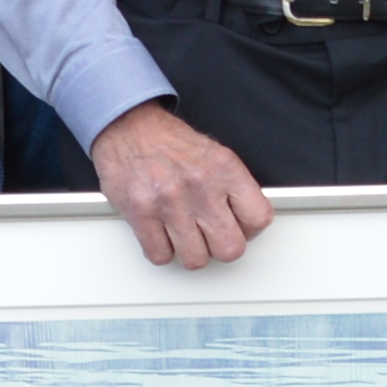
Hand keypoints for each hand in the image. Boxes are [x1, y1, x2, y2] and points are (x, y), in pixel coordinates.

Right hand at [91, 99, 271, 272]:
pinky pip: (160, 256)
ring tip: (182, 233)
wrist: (127, 126)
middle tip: (209, 236)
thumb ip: (232, 187)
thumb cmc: (168, 142)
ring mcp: (170, 202)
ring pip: (195, 260)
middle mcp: (200, 185)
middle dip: (219, 247)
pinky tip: (161, 233)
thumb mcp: (214, 154)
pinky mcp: (141, 213)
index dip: (249, 230)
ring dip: (188, 251)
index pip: (258, 217)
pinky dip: (160, 250)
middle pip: (230, 249)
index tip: (238, 228)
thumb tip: (244, 221)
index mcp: (224, 168)